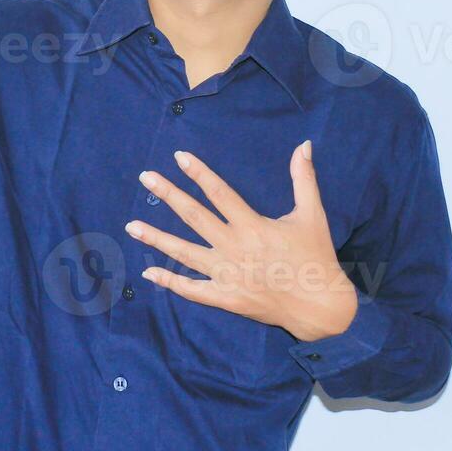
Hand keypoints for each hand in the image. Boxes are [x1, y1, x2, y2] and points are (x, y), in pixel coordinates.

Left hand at [125, 140, 359, 341]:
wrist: (319, 305)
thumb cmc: (316, 256)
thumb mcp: (311, 214)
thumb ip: (303, 179)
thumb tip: (303, 145)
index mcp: (253, 225)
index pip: (219, 193)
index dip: (199, 173)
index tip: (179, 157)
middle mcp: (235, 248)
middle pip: (194, 217)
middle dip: (169, 195)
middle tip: (146, 178)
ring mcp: (227, 275)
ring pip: (185, 253)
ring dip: (157, 238)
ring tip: (132, 225)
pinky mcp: (226, 298)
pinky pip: (192, 290)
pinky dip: (170, 281)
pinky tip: (149, 271)